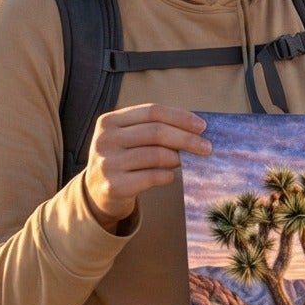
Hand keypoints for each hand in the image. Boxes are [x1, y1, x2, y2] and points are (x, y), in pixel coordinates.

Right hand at [84, 104, 210, 225]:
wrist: (98, 193)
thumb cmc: (124, 159)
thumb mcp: (131, 138)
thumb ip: (155, 128)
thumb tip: (197, 128)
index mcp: (109, 121)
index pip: (152, 112)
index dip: (180, 117)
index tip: (203, 126)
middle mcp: (104, 140)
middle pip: (156, 132)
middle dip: (187, 139)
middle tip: (206, 147)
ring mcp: (106, 163)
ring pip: (156, 155)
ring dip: (177, 158)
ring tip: (185, 161)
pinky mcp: (113, 186)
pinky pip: (152, 177)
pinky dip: (168, 175)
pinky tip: (171, 176)